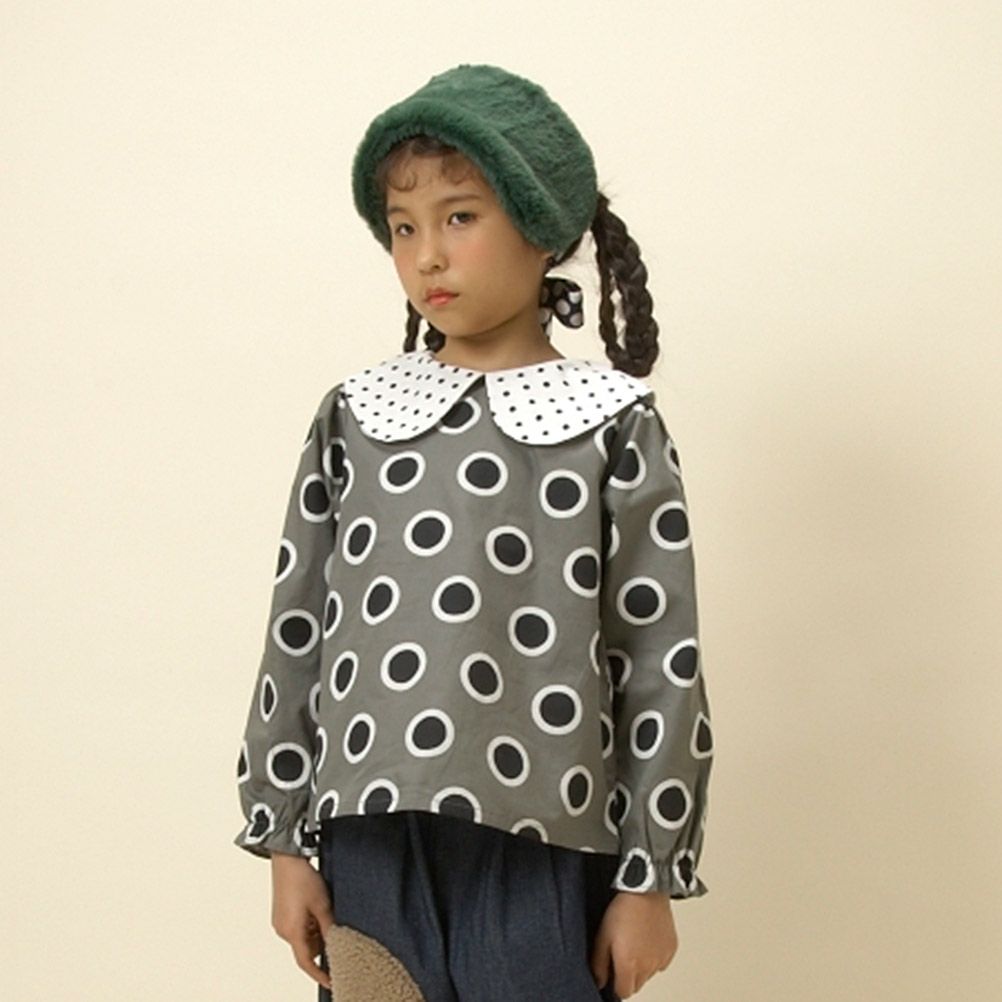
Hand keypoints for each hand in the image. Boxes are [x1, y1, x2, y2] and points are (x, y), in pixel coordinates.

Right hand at [270, 851, 335, 991]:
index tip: (330, 980)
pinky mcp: (280, 915)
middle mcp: (282, 930)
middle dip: (321, 940)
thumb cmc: (302, 879)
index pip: (306, 962)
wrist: (287, 860)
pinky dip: (308, 922)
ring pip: (303, 937)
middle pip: (306, 948)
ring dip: (314, 929)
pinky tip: (313, 905)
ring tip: (320, 907)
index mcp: (292, 931)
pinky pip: (297, 927)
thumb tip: (336, 941)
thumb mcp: (322, 904)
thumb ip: (329, 927)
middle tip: (329, 920)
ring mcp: (280, 923)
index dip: (319, 973)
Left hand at [590, 890, 677, 997]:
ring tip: (634, 943)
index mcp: (630, 965)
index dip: (615, 985)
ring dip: (641, 967)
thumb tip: (599, 981)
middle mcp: (648, 966)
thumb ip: (599, 963)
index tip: (612, 973)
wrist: (646, 891)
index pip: (624, 993)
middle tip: (621, 954)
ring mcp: (661, 959)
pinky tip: (646, 940)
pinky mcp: (671, 949)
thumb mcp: (602, 935)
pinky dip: (654, 957)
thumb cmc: (623, 910)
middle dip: (628, 976)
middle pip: (637, 985)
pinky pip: (661, 962)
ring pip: (649, 975)